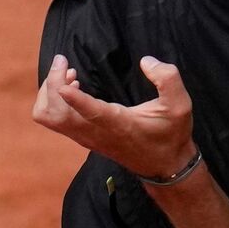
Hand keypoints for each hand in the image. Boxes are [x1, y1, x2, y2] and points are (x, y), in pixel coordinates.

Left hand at [32, 54, 194, 177]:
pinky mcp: (82, 137)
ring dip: (50, 92)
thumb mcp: (180, 105)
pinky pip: (54, 119)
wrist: (164, 166)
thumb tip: (146, 61)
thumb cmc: (171, 134)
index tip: (65, 82)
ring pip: (49, 117)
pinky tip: (71, 85)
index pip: (91, 113)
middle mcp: (96, 133)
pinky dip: (54, 100)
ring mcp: (86, 137)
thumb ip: (168, 78)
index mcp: (119, 124)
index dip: (76, 99)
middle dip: (52, 84)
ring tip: (67, 73)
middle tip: (63, 61)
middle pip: (55, 114)